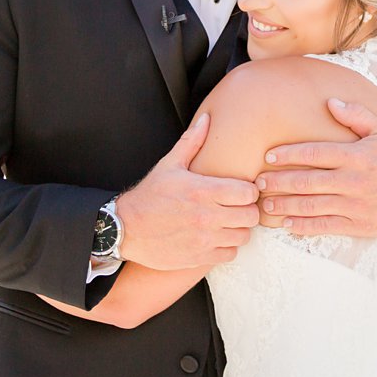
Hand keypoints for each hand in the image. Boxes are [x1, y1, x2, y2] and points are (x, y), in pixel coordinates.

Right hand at [114, 112, 260, 269]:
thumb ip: (192, 141)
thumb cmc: (149, 195)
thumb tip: (207, 118)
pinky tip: (217, 238)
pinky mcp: (199, 257)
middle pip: (251, 216)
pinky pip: (230, 254)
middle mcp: (207, 216)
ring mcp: (204, 239)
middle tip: (237, 207)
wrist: (125, 228)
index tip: (241, 191)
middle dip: (247, 210)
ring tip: (227, 223)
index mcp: (203, 191)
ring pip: (243, 236)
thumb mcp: (170, 164)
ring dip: (238, 229)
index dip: (249, 191)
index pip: (248, 193)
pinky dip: (227, 247)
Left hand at [255, 98, 376, 236]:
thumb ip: (355, 116)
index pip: (314, 153)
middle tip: (257, 183)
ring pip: (312, 206)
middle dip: (279, 182)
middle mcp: (354, 181)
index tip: (267, 156)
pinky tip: (288, 224)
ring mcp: (356, 205)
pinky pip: (327, 227)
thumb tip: (329, 102)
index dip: (288, 155)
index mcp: (356, 155)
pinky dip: (305, 226)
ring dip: (285, 206)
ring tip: (265, 206)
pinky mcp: (360, 225)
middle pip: (307, 181)